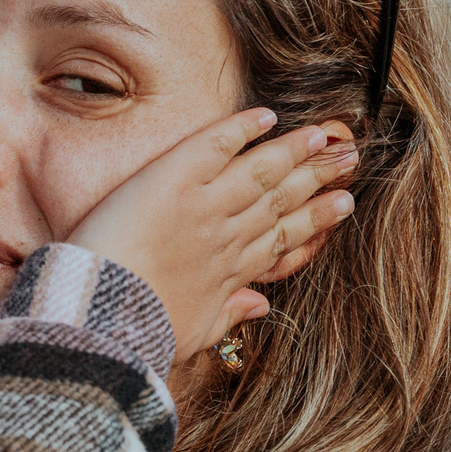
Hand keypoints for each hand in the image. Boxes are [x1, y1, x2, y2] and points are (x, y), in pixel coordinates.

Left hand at [67, 107, 357, 363]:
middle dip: (317, 178)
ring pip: (259, 171)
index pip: (282, 238)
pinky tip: (265, 116)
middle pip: (280, 200)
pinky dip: (240, 129)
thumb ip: (226, 317)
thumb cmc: (138, 333)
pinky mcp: (174, 179)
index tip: (343, 204)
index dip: (313, 220)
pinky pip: (214, 145)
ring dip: (292, 150)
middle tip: (350, 159)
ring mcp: (204, 205)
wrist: (100, 317)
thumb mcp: (191, 335)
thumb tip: (259, 307)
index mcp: (230, 272)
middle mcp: (226, 235)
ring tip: (325, 135)